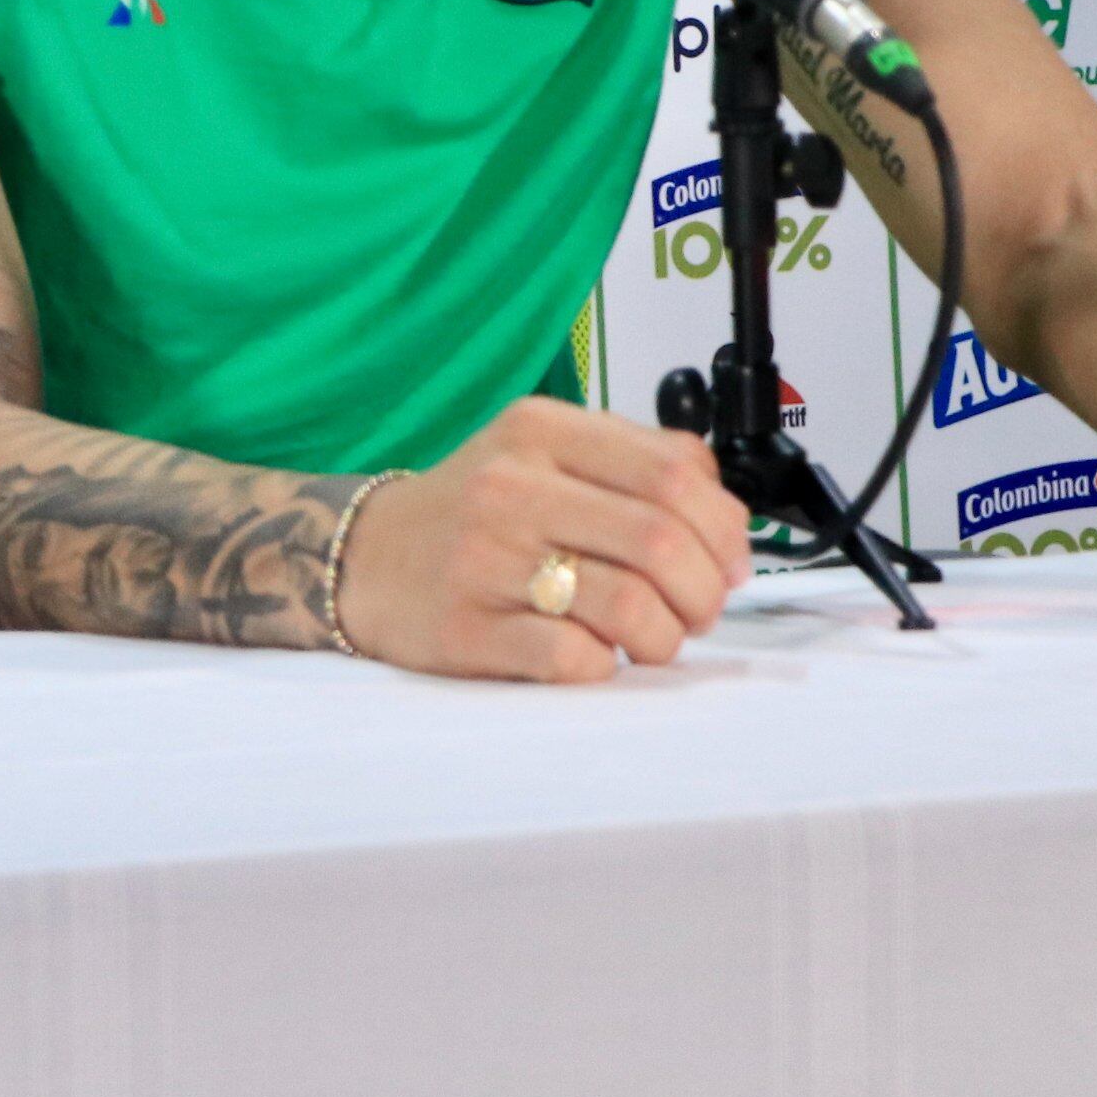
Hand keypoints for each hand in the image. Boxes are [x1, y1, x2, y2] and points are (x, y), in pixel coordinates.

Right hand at [332, 397, 753, 681]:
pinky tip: (592, 653)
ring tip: (650, 638)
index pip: (674, 472)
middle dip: (704, 592)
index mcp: (538, 431)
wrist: (365, 558)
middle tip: (698, 611)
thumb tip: (727, 521)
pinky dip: (604, 665)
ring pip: (630, 608)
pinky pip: (575, 659)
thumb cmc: (474, 512)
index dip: (726, 527)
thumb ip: (634, 462)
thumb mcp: (542, 452)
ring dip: (663, 638)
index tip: (731, 561)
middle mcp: (509, 487)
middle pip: (661, 541)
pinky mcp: (468, 629)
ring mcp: (485, 560)